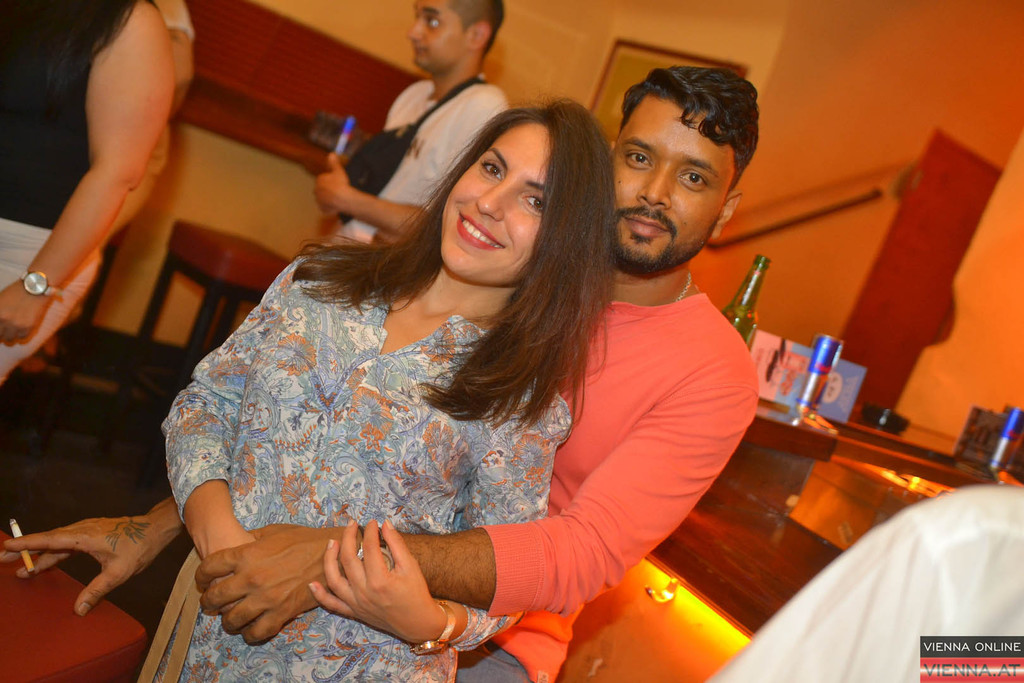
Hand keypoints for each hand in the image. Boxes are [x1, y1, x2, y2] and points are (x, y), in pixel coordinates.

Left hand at [0, 281, 50, 343]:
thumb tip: (0, 321)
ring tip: (13, 330)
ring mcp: (16, 325)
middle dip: (1, 333)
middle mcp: (3, 320)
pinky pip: (22, 338)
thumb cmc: (16, 291)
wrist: (35, 287)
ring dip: (10, 336)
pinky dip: (21, 334)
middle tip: (4, 330)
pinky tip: (22, 327)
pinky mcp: (28, 327)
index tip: (1, 327)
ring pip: (9, 340)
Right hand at [1, 513, 173, 615]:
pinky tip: (47, 563)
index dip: (27, 543)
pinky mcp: (92, 533)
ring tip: (23, 569)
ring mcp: (87, 530)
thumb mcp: (118, 573)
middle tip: (3, 558)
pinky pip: (68, 543)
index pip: (50, 540)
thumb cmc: (140, 547)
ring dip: (40, 554)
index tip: (8, 546)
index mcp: (84, 536)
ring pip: (57, 542)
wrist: (155, 529)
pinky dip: (55, 553)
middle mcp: (82, 530)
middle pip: (48, 540)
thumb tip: (79, 610)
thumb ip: (97, 591)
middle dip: (25, 550)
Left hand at [196, 523, 333, 643]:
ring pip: (232, 619)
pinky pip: (256, 632)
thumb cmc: (303, 540)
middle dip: (208, 601)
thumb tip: (237, 544)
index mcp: (247, 555)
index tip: (202, 580)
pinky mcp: (281, 613)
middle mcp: (251, 578)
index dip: (201, 576)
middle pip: (215, 596)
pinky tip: (249, 630)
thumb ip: (251, 539)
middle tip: (209, 603)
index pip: (209, 567)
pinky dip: (249, 634)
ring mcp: (265, 598)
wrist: (332, 555)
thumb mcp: (273, 532)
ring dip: (227, 621)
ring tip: (229, 618)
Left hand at [310, 520, 445, 643]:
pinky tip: (312, 584)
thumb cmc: (416, 593)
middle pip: (348, 559)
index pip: (370, 548)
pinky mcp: (354, 612)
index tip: (372, 522)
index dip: (370, 531)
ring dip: (329, 559)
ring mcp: (356, 603)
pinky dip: (320, 595)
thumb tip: (385, 524)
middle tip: (352, 524)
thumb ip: (397, 544)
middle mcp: (364, 592)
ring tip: (332, 542)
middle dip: (348, 537)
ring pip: (334, 579)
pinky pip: (332, 604)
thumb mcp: (411, 566)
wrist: (418, 623)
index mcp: (380, 580)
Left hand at [314, 153, 355, 213]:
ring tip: (338, 198)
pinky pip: (326, 208)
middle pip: (323, 189)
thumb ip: (334, 163)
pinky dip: (330, 207)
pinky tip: (337, 205)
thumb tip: (331, 153)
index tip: (338, 182)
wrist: (343, 199)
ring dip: (329, 198)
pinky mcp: (323, 209)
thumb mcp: (339, 171)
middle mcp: (316, 190)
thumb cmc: (341, 184)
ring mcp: (319, 200)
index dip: (331, 181)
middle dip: (329, 190)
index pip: (324, 179)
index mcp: (319, 180)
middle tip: (339, 190)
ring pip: (324, 198)